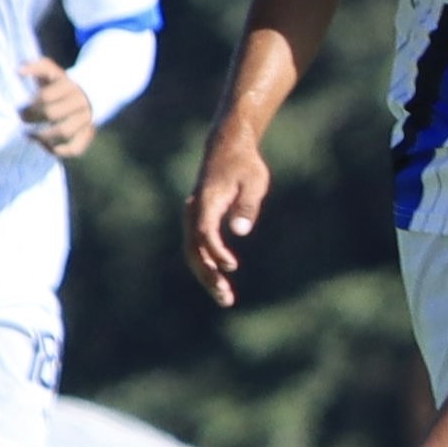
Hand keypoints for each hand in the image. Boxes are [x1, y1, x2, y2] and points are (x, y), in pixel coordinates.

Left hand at [19, 59, 97, 158]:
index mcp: (70, 86)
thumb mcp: (53, 72)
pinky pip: (76, 148)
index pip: (46, 97)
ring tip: (30, 135)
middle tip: (22, 119)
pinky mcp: (88, 134)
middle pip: (52, 114)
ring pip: (64, 132)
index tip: (20, 107)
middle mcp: (80, 103)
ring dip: (42, 136)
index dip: (30, 103)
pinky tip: (46, 146)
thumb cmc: (61, 85)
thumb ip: (38, 66)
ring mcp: (86, 120)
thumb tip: (18, 71)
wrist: (89, 95)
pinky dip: (60, 151)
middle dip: (32, 118)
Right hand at [184, 134, 272, 307]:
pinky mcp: (199, 221)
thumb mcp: (254, 182)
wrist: (227, 149)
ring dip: (207, 275)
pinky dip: (208, 264)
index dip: (215, 251)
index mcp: (206, 202)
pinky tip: (222, 280)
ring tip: (225, 298)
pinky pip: (198, 248)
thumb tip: (241, 231)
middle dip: (208, 275)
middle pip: (193, 250)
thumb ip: (247, 206)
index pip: (204, 232)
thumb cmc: (244, 165)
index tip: (232, 265)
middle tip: (226, 297)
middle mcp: (193, 212)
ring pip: (193, 253)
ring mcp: (193, 217)